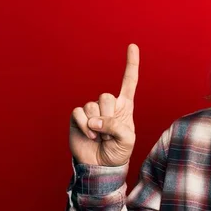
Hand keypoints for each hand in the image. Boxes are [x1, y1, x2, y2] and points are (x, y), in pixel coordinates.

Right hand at [69, 44, 138, 165]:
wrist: (101, 164)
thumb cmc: (118, 152)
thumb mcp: (127, 140)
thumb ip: (117, 127)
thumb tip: (95, 120)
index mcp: (125, 106)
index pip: (129, 82)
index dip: (131, 64)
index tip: (133, 46)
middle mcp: (108, 105)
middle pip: (106, 96)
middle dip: (108, 116)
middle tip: (109, 133)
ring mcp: (92, 110)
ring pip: (92, 106)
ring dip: (96, 126)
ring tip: (100, 137)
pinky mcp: (78, 116)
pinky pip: (78, 113)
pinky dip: (84, 126)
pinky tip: (89, 136)